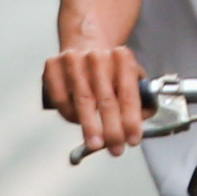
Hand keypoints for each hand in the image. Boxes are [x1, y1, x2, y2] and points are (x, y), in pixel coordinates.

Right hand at [43, 37, 153, 159]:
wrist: (84, 47)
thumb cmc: (110, 70)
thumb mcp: (132, 78)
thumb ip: (142, 99)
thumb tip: (143, 120)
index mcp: (122, 57)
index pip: (129, 93)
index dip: (131, 120)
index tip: (133, 139)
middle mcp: (98, 55)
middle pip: (106, 99)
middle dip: (112, 129)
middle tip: (115, 148)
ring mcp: (73, 59)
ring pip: (83, 100)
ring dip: (90, 126)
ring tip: (96, 144)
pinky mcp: (53, 65)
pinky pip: (61, 98)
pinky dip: (69, 114)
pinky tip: (77, 121)